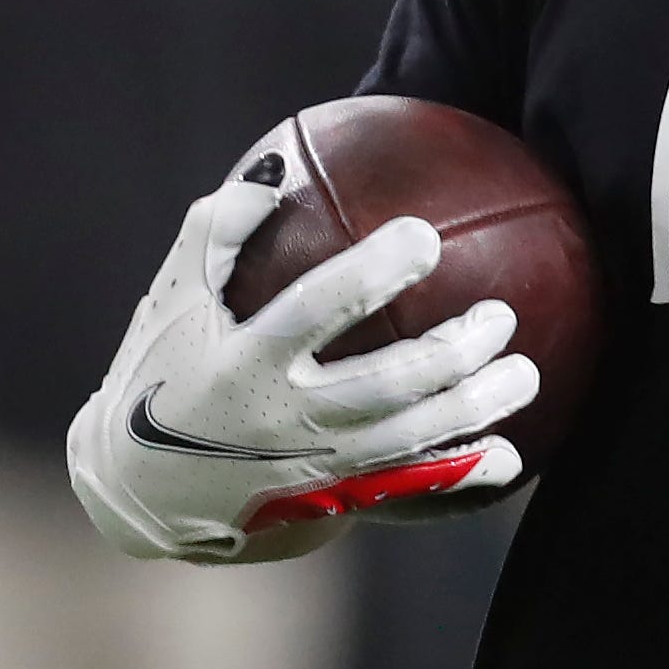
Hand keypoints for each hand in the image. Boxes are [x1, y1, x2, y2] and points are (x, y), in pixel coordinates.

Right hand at [67, 166, 536, 563]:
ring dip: (473, 410)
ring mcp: (311, 469)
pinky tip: (510, 457)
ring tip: (526, 374)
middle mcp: (282, 422)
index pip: (315, 311)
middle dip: (450, 353)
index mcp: (243, 363)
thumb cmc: (162, 370)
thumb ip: (217, 231)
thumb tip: (277, 167)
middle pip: (383, 388)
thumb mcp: (172, 298)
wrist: (141, 490)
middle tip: (501, 314)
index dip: (371, 274)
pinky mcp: (328, 501)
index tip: (424, 236)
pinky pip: (406, 491)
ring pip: (409, 442)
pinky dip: (460, 477)